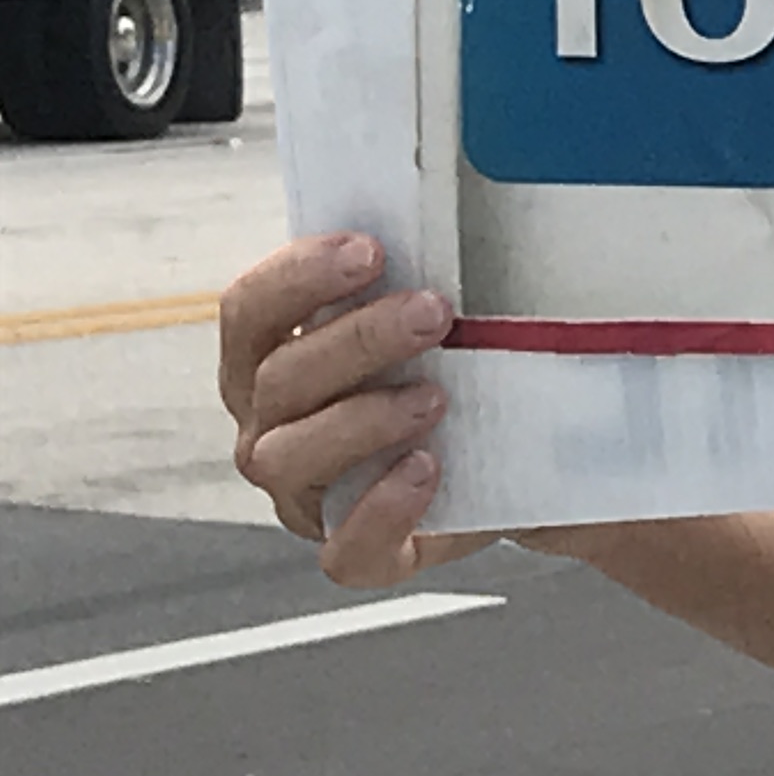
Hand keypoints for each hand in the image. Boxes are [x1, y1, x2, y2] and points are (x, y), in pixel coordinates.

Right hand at [218, 234, 502, 588]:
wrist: (521, 475)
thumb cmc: (458, 384)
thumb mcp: (435, 331)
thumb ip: (408, 286)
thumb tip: (443, 222)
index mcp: (272, 364)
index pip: (249, 312)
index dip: (297, 277)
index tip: (371, 249)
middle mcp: (273, 430)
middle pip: (278, 378)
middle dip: (355, 339)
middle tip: (434, 312)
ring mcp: (308, 497)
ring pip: (290, 459)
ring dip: (361, 419)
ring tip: (436, 395)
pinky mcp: (362, 552)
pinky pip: (345, 550)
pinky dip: (382, 510)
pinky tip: (429, 470)